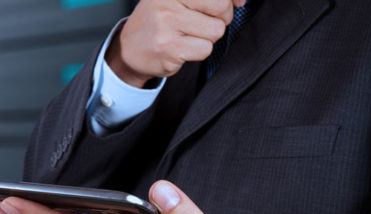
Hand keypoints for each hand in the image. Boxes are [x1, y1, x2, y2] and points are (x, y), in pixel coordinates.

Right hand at [107, 0, 246, 86]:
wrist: (128, 49)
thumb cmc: (158, 22)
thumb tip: (242, 1)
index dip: (231, 0)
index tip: (238, 3)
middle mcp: (167, 2)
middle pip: (221, 8)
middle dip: (219, 19)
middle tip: (203, 24)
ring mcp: (167, 24)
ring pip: (215, 31)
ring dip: (207, 38)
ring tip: (187, 37)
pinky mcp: (169, 48)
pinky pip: (204, 49)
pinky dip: (197, 52)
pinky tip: (181, 48)